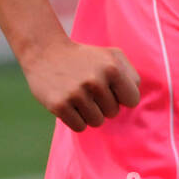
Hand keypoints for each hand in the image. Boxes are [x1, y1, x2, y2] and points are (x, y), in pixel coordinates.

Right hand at [19, 38, 140, 131]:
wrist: (44, 52)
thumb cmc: (83, 57)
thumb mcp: (111, 55)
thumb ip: (130, 74)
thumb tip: (134, 98)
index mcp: (112, 68)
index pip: (132, 100)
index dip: (121, 96)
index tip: (108, 87)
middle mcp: (95, 81)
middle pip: (113, 113)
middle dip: (102, 104)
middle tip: (87, 87)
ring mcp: (76, 94)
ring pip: (97, 122)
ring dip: (89, 112)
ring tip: (78, 95)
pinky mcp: (59, 105)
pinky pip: (80, 127)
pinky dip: (75, 118)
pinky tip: (68, 102)